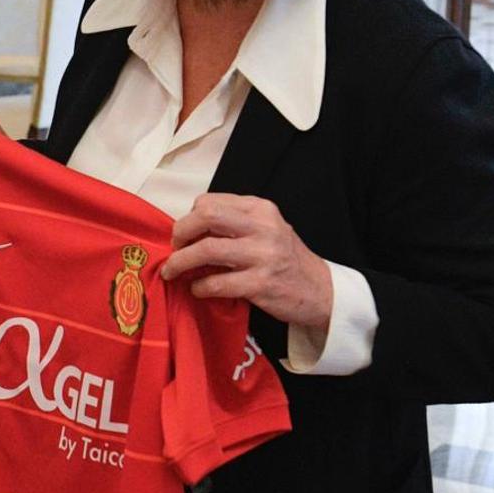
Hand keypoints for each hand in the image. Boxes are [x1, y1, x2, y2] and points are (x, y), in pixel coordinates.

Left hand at [161, 193, 332, 331]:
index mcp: (260, 209)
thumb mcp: (265, 229)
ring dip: (181, 262)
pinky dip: (199, 286)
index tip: (184, 234)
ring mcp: (263, 255)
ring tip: (173, 272)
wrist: (319, 290)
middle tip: (174, 249)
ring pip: (206, 249)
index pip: (210, 202)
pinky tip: (198, 288)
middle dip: (180, 233)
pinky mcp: (261, 284)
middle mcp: (263, 227)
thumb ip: (233, 224)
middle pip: (205, 217)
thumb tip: (188, 230)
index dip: (189, 218)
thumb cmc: (284, 259)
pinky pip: (217, 283)